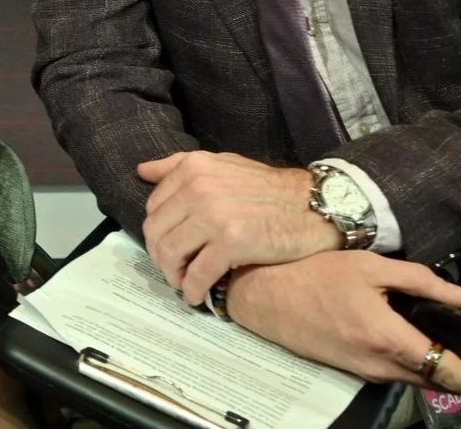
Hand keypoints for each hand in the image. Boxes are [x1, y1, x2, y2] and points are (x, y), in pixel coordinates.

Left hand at [139, 150, 338, 301]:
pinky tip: (197, 296)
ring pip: (171, 253)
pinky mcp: (231, 244)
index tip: (166, 245)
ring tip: (182, 284)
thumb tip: (142, 172)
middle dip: (160, 257)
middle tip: (171, 271)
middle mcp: (198, 189)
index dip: (157, 231)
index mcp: (193, 168)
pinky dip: (193, 289)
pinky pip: (198, 273)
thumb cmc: (272, 188)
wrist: (318, 206)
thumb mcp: (224, 164)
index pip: (154, 206)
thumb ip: (180, 166)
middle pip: (156, 231)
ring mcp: (213, 216)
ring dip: (172, 275)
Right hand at [224, 254, 460, 424]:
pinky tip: (400, 337)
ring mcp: (364, 370)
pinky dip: (407, 361)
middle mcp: (379, 363)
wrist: (261, 293)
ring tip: (440, 344)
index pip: (450, 372)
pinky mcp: (352, 369)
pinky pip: (392, 372)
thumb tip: (460, 298)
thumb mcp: (368, 265)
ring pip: (414, 376)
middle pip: (436, 378)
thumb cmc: (309, 273)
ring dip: (432, 366)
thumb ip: (419, 280)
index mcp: (388, 337)